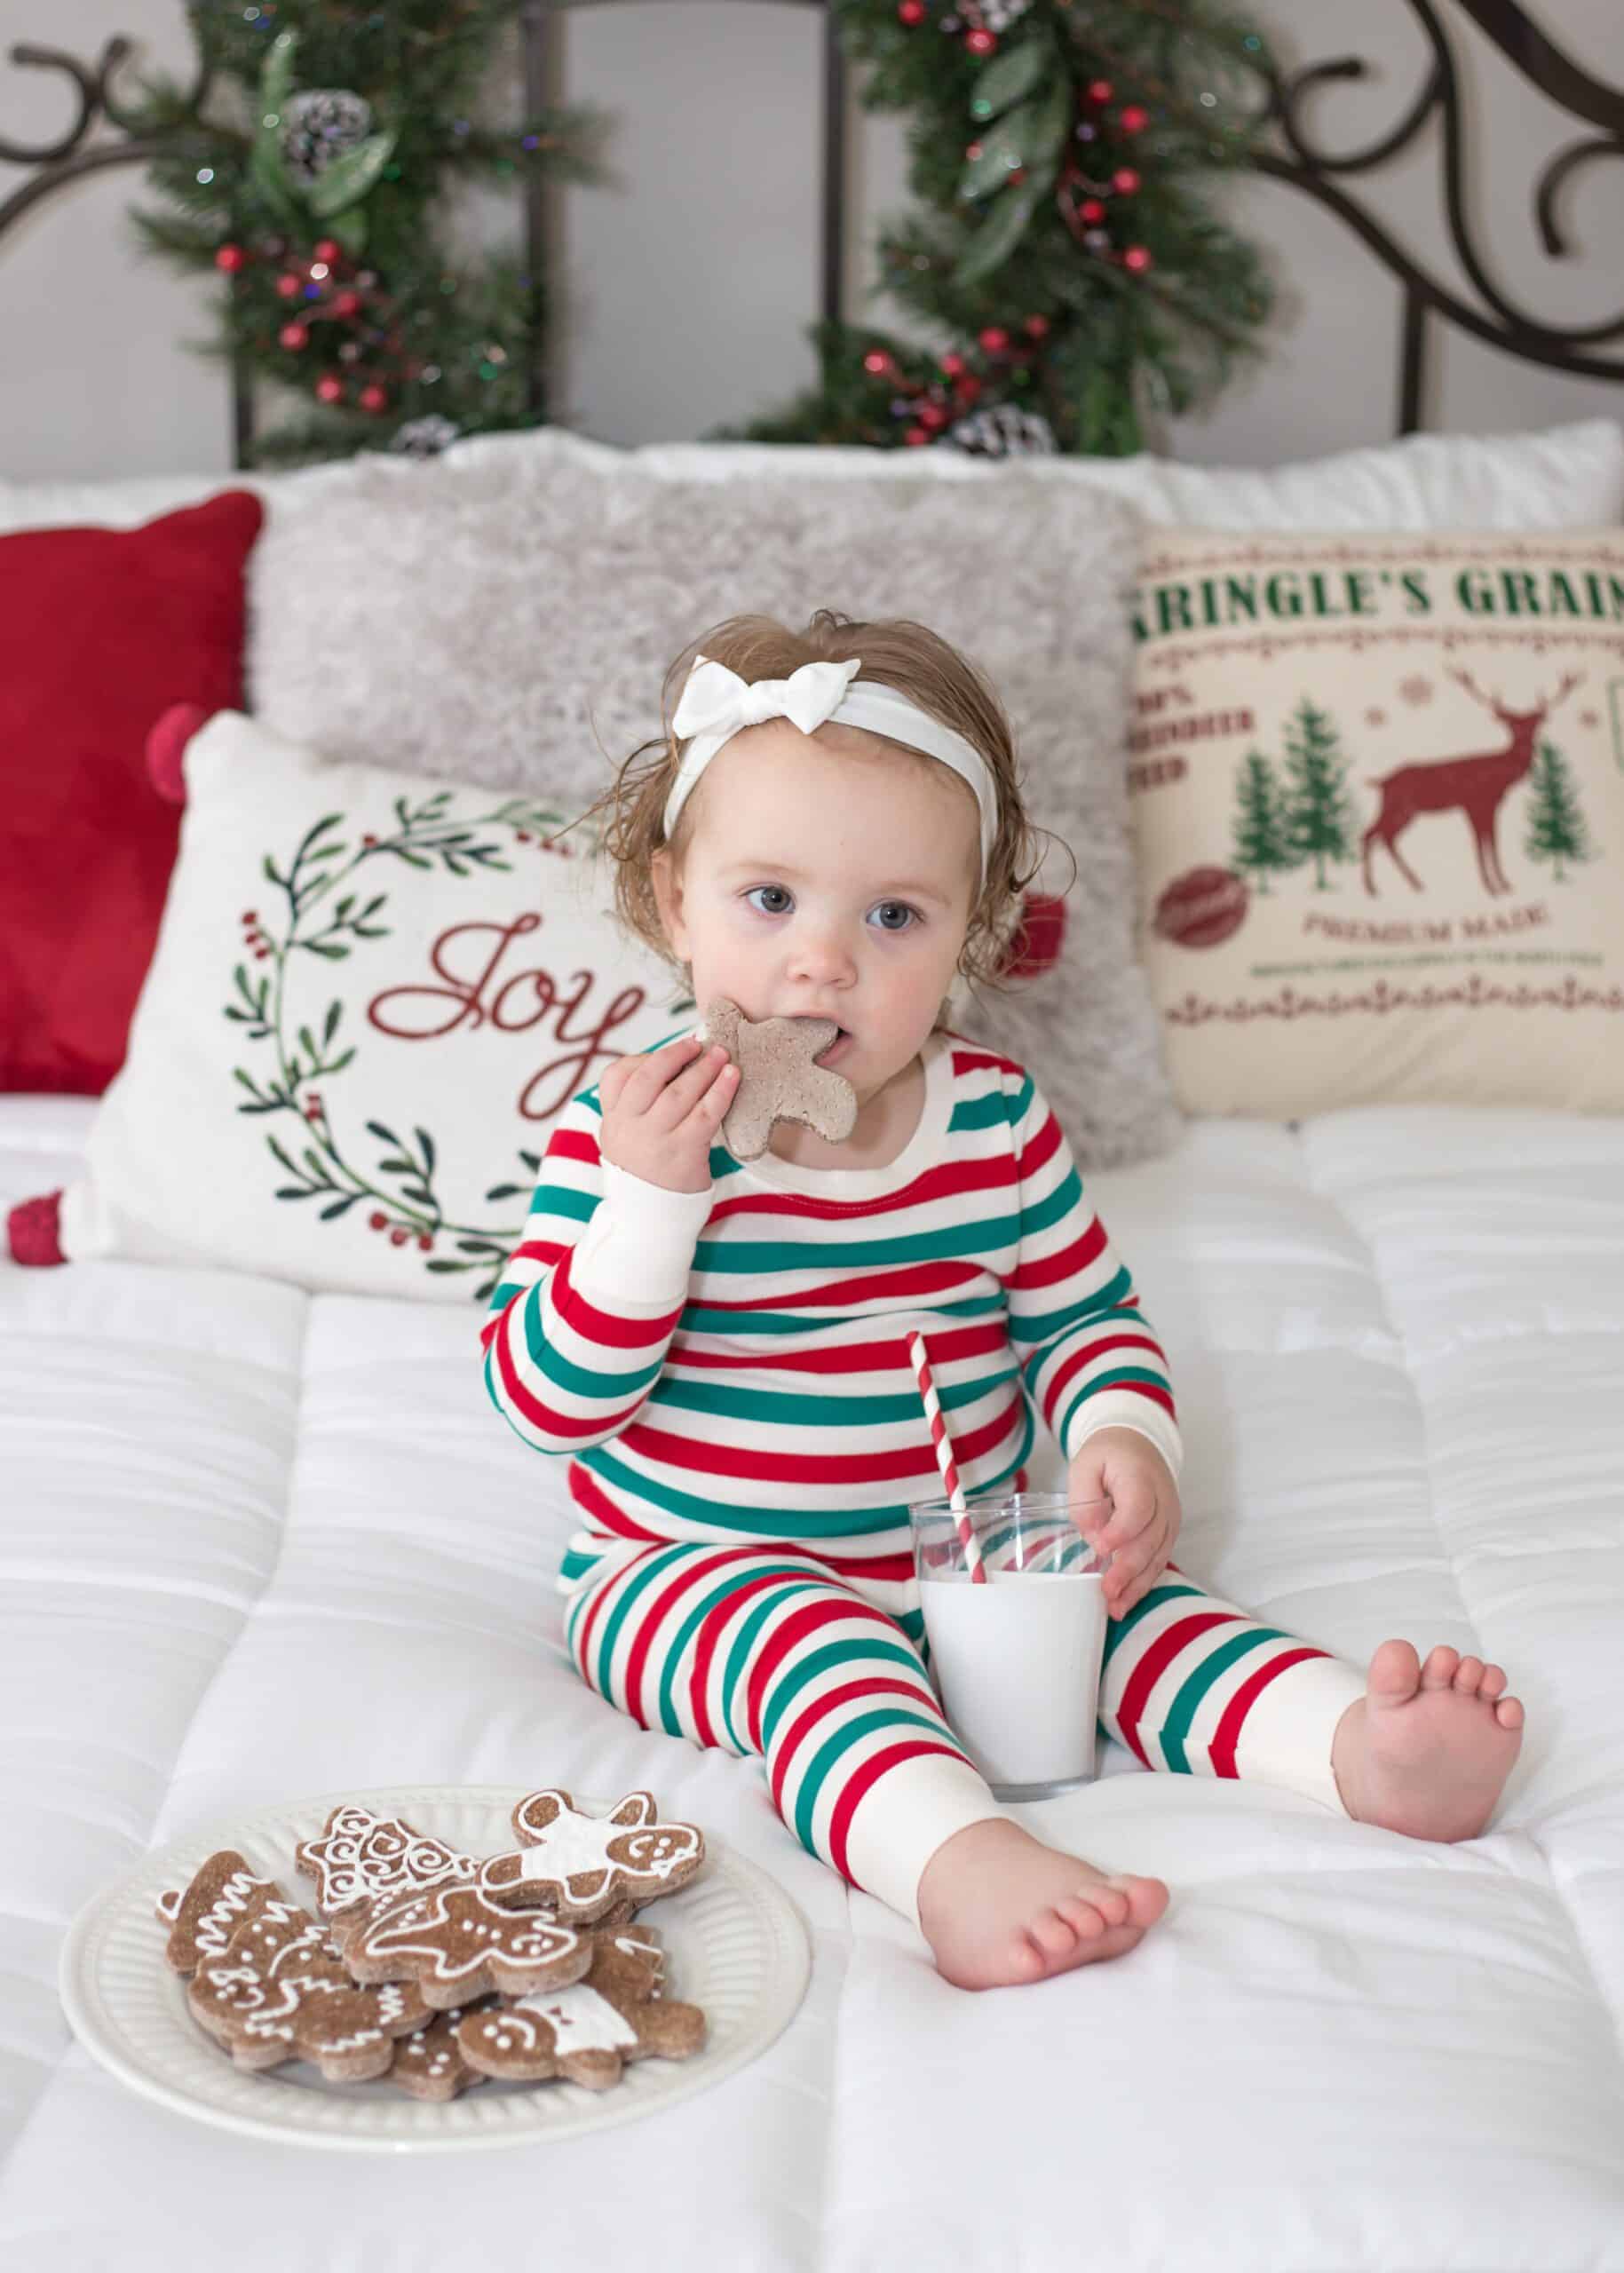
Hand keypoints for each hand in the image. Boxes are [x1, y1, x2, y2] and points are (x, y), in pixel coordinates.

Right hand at [597, 1034, 737, 1194]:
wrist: (653, 1218)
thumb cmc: (648, 1169)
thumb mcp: (625, 1138)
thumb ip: (637, 1106)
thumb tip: (672, 1062)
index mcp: (612, 1121)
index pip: (616, 1076)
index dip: (644, 1057)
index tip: (671, 1052)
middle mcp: (628, 1128)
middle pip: (649, 1078)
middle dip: (675, 1055)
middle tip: (699, 1044)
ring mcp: (655, 1141)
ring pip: (679, 1093)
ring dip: (703, 1068)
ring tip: (721, 1055)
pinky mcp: (683, 1153)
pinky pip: (705, 1114)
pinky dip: (721, 1091)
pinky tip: (732, 1077)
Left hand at [1068, 1427, 1181, 1619]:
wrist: (1138, 1445)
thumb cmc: (1108, 1455)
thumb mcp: (1085, 1463)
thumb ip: (1085, 1497)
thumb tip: (1092, 1534)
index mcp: (1141, 1478)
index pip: (1137, 1508)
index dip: (1121, 1531)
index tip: (1101, 1547)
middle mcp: (1162, 1502)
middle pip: (1149, 1539)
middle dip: (1128, 1569)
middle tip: (1107, 1591)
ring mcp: (1168, 1521)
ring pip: (1157, 1557)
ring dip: (1136, 1585)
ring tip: (1115, 1608)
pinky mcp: (1166, 1535)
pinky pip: (1158, 1562)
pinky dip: (1142, 1584)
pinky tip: (1125, 1602)